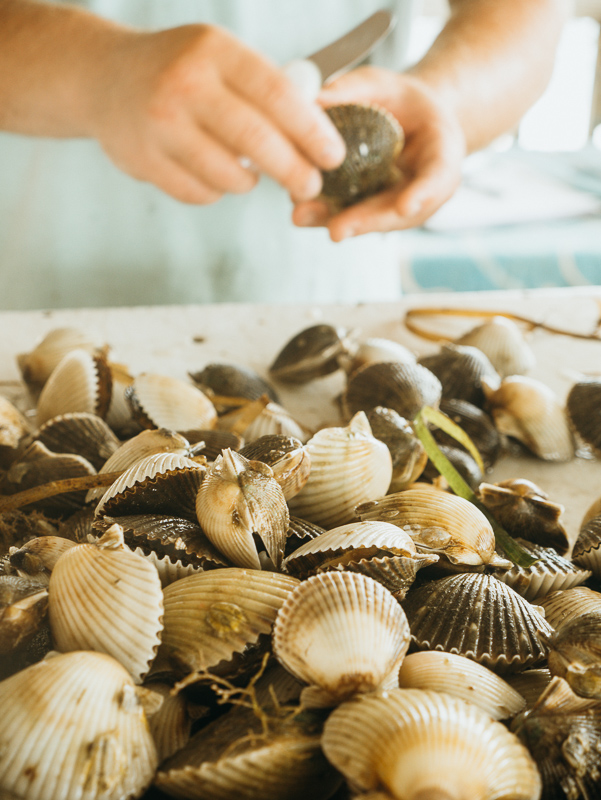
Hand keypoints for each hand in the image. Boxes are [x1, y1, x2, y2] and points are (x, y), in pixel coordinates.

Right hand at [93, 25, 345, 203]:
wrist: (104, 78)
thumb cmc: (181, 70)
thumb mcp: (220, 56)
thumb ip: (266, 86)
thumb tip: (322, 127)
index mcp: (214, 51)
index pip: (278, 94)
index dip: (312, 131)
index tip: (333, 155)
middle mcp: (185, 85)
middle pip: (256, 141)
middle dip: (294, 171)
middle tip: (311, 185)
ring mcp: (160, 125)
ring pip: (229, 176)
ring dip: (249, 181)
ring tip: (250, 171)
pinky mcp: (143, 161)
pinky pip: (201, 193)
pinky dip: (216, 190)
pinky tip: (211, 171)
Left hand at [292, 66, 466, 239]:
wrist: (408, 123)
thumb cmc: (401, 101)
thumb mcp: (384, 83)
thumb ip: (355, 89)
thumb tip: (314, 97)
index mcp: (442, 152)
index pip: (438, 177)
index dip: (423, 193)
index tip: (406, 206)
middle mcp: (422, 188)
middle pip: (396, 210)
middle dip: (366, 221)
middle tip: (338, 230)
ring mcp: (396, 204)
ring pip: (370, 218)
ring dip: (337, 221)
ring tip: (304, 218)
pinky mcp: (370, 209)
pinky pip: (350, 213)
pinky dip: (325, 214)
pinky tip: (301, 212)